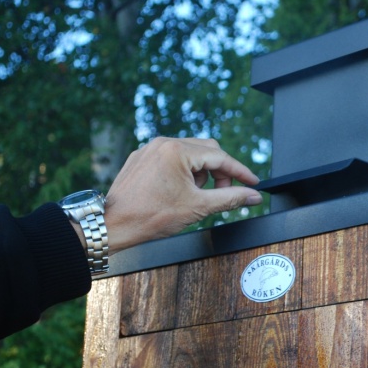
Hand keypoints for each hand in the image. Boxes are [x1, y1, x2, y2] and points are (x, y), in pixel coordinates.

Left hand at [103, 137, 261, 252]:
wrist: (114, 224)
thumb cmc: (152, 216)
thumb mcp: (198, 207)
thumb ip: (230, 198)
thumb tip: (253, 196)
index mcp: (177, 151)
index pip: (220, 157)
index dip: (240, 172)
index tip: (253, 182)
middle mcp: (163, 143)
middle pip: (207, 150)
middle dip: (220, 172)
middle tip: (224, 193)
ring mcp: (150, 148)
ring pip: (190, 153)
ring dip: (201, 172)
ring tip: (195, 195)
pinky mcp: (141, 157)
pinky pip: (171, 157)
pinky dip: (183, 171)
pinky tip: (180, 191)